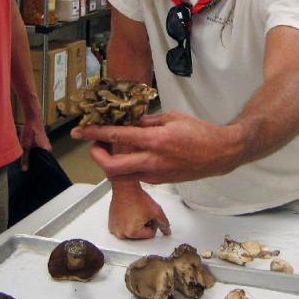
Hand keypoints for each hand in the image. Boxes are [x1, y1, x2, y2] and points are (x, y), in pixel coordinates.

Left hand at [19, 112, 51, 169]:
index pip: (45, 164)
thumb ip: (25, 158)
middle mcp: (48, 149)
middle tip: (28, 171)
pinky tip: (28, 156)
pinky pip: (39, 151)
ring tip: (27, 165)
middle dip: (35, 165)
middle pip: (42, 160)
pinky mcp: (42, 142)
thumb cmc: (31, 131)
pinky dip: (34, 154)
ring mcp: (46, 145)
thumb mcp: (25, 145)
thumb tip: (24, 169)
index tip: (33, 174)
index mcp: (47, 151)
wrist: (33, 118)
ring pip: (40, 155)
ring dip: (34, 159)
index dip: (38, 169)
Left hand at [72, 111, 239, 183]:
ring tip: (112, 147)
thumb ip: (146, 121)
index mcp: (154, 140)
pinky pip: (136, 175)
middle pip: (111, 167)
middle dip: (96, 156)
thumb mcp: (171, 117)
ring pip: (121, 175)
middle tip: (94, 144)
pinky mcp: (160, 182)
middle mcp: (151, 161)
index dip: (94, 133)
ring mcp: (155, 175)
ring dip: (111, 162)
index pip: (116, 136)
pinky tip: (133, 153)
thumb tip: (126, 121)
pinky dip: (128, 165)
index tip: (79, 130)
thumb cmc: (198, 131)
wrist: (220, 154)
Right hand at [109, 182, 170, 238]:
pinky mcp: (111, 225)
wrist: (125, 188)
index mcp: (132, 232)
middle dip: (144, 226)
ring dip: (136, 226)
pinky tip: (128, 214)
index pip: (150, 234)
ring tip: (135, 213)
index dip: (153, 224)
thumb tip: (167, 231)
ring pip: (132, 233)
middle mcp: (122, 233)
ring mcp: (115, 230)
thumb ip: (164, 223)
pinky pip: (123, 229)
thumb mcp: (156, 210)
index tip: (149, 215)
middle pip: (140, 236)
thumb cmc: (137, 198)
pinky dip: (127, 224)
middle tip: (142, 214)